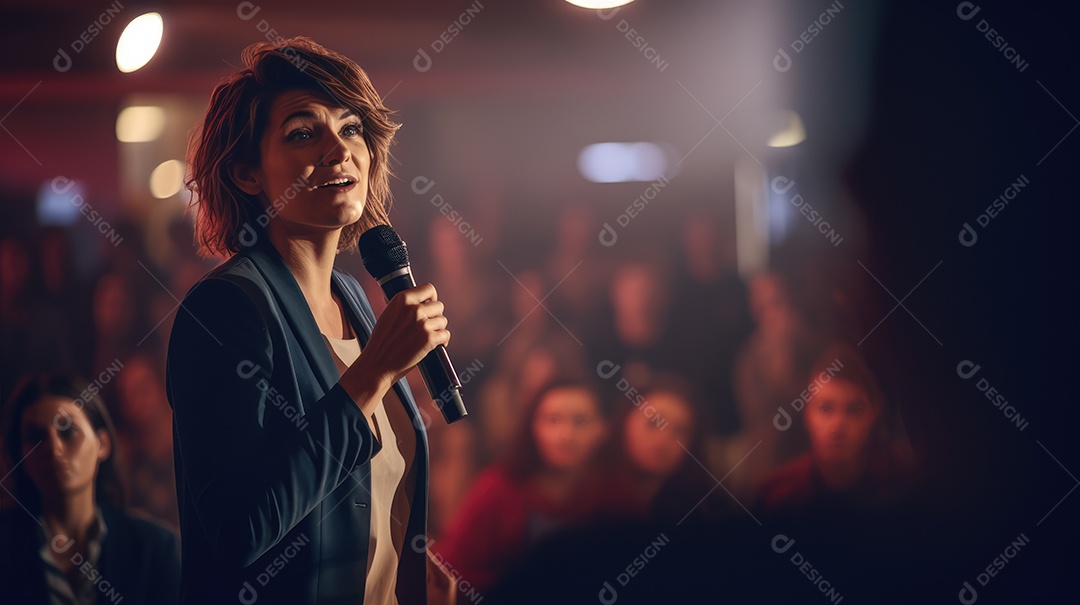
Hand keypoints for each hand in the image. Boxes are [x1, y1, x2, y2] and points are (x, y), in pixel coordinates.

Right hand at [342, 283, 449, 407]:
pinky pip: (446, 335)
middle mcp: (414, 309)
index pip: (429, 289)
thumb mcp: (389, 315)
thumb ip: (406, 306)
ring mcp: (423, 324)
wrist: (377, 364)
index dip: (431, 298)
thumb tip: (424, 303)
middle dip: (434, 317)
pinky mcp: (429, 339)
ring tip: (426, 338)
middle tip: (425, 328)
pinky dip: (442, 342)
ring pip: (443, 321)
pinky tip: (433, 346)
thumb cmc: (381, 343)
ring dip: (438, 330)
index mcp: (402, 299)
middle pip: (439, 306)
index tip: (430, 306)